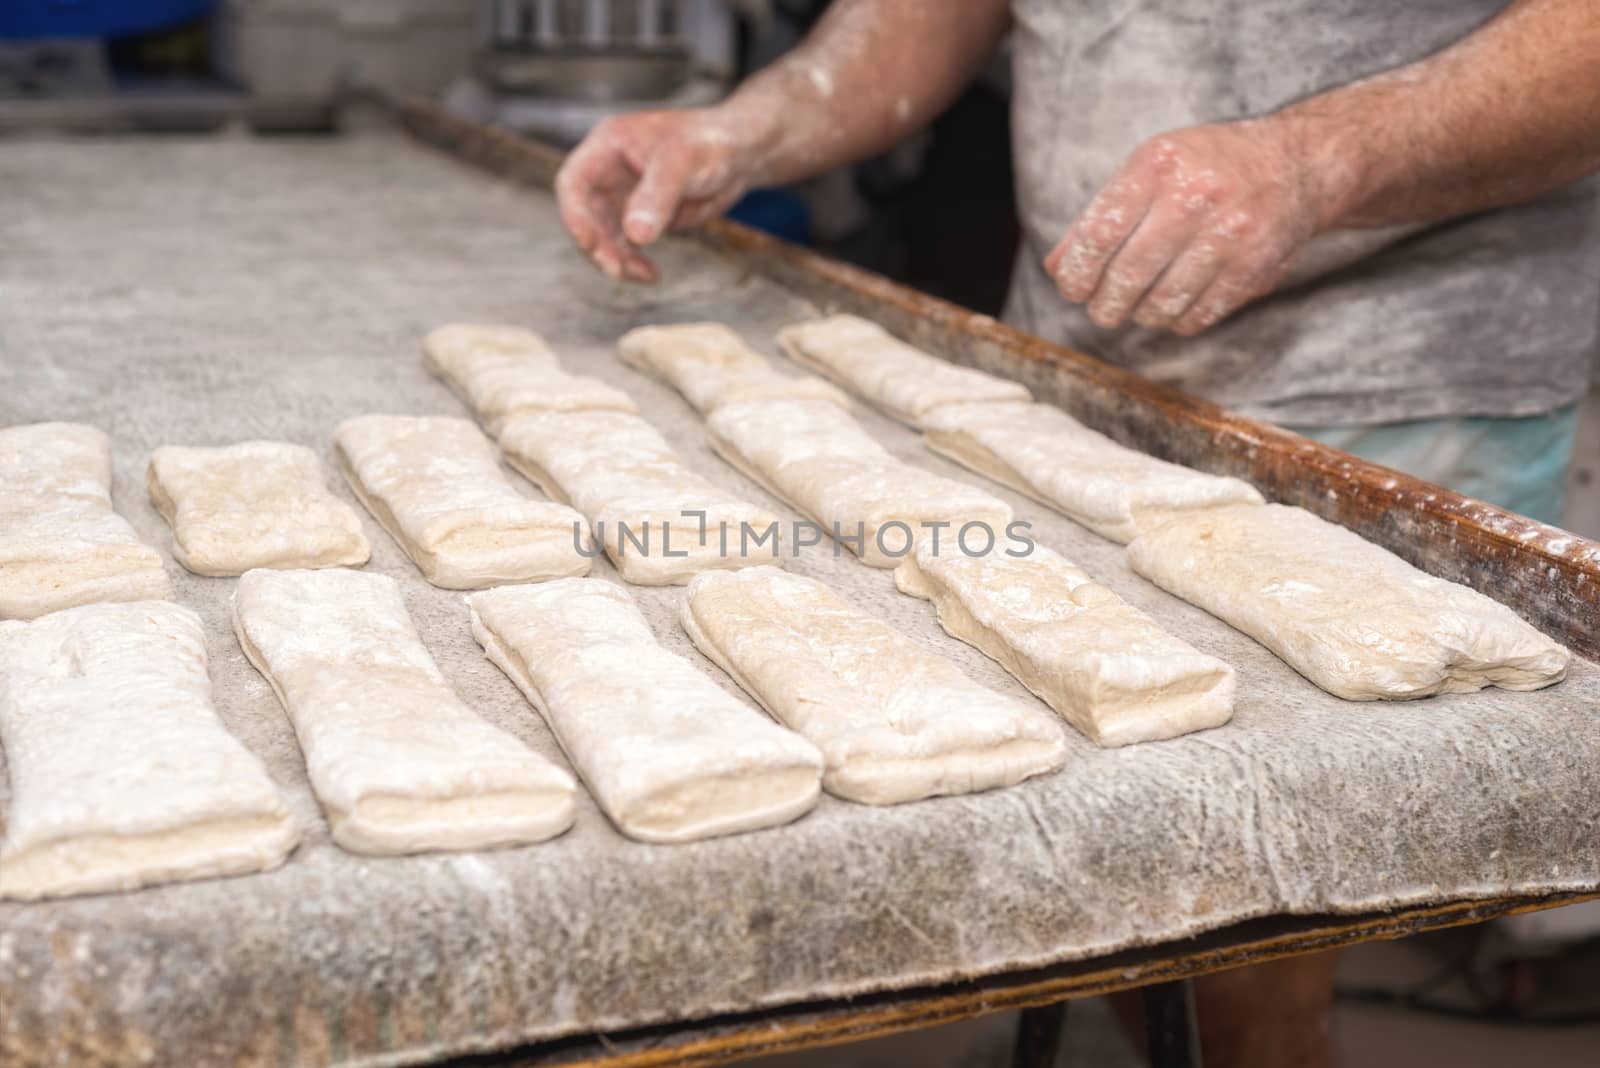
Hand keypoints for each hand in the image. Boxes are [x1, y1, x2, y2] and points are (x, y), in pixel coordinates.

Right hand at [555, 108, 759, 282]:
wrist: (740, 154)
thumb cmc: (712, 142)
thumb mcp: (684, 163)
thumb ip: (658, 196)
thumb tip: (636, 234)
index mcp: (608, 146)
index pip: (574, 181)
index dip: (575, 214)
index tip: (588, 243)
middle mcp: (609, 172)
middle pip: (585, 215)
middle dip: (598, 245)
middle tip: (617, 270)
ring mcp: (623, 196)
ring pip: (604, 236)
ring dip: (616, 259)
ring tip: (641, 275)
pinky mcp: (641, 217)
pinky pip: (626, 246)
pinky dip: (634, 263)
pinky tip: (651, 275)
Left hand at [1045, 119, 1332, 335]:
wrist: (1296, 165)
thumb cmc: (1205, 168)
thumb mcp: (1150, 169)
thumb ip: (1100, 215)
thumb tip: (1056, 268)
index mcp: (1159, 165)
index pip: (1099, 235)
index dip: (1076, 273)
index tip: (1070, 288)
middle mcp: (1195, 198)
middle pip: (1126, 277)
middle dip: (1103, 304)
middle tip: (1100, 308)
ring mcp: (1229, 236)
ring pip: (1159, 304)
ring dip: (1139, 314)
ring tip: (1137, 305)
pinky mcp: (1253, 271)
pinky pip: (1196, 317)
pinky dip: (1176, 320)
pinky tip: (1173, 305)